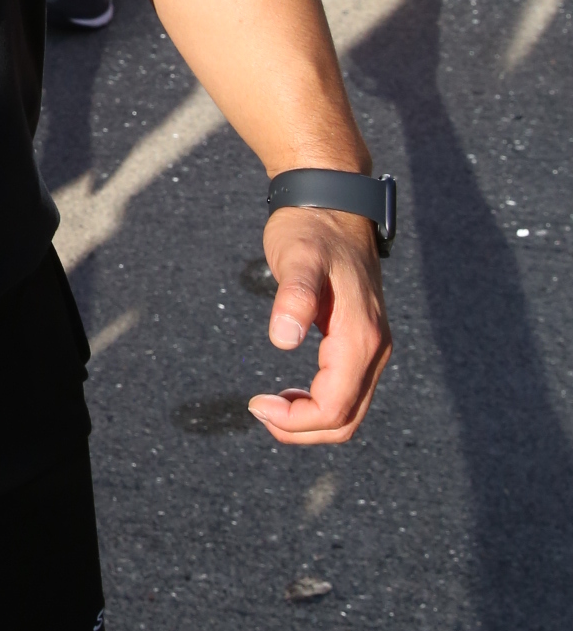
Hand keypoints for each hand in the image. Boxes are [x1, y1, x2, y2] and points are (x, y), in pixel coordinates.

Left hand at [248, 209, 391, 444]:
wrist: (332, 201)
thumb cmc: (310, 228)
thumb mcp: (296, 256)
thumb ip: (293, 297)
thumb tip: (283, 340)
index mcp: (360, 337)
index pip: (334, 408)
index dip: (295, 420)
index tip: (255, 403)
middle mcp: (375, 348)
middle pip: (346, 420)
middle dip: (301, 429)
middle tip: (258, 410)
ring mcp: (373, 345)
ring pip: (350, 410)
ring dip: (310, 420)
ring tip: (269, 405)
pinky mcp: (363, 340)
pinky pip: (349, 391)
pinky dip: (320, 404)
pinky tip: (290, 392)